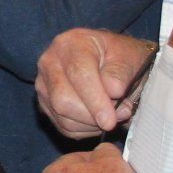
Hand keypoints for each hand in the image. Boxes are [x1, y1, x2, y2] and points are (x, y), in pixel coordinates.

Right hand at [35, 28, 157, 137]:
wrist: (111, 62)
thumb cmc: (120, 58)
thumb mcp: (128, 58)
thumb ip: (120, 73)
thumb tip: (112, 92)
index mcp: (71, 43)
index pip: (78, 74)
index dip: (95, 100)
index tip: (110, 120)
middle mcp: (50, 61)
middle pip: (63, 99)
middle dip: (92, 116)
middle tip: (117, 117)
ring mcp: (43, 84)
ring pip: (62, 116)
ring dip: (91, 124)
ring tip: (112, 115)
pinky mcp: (44, 103)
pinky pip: (63, 126)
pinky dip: (85, 129)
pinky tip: (98, 119)